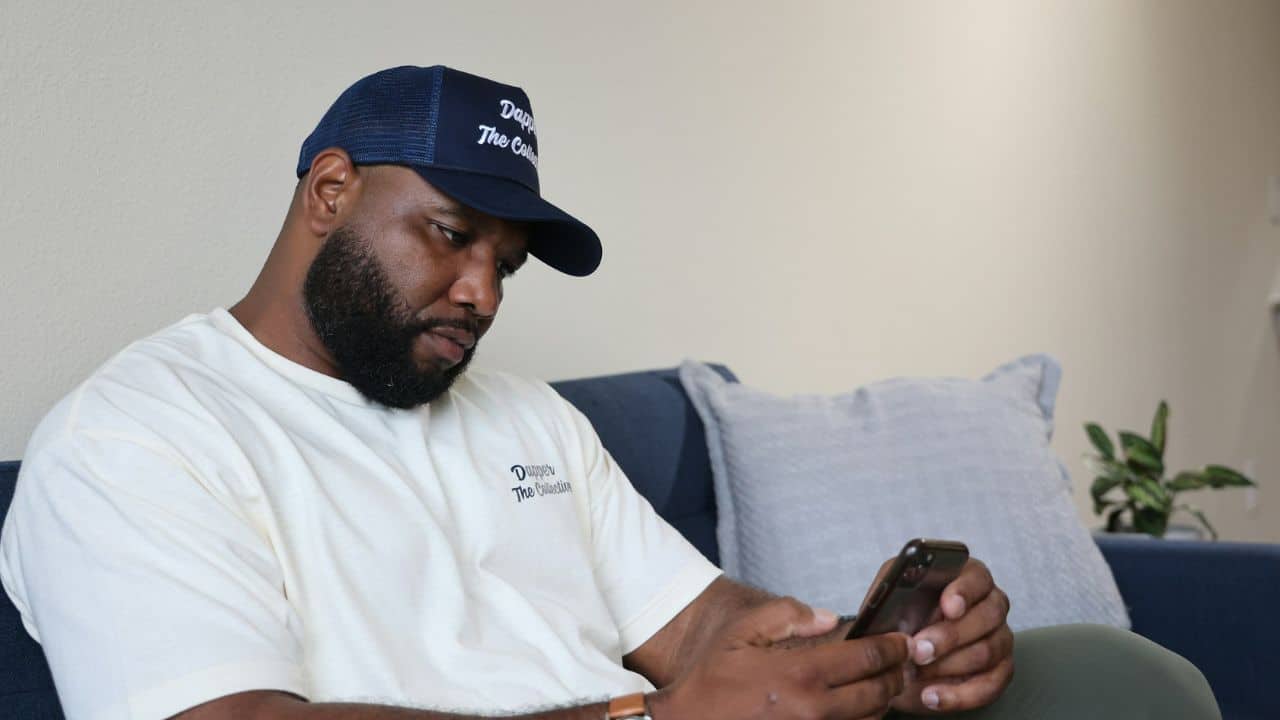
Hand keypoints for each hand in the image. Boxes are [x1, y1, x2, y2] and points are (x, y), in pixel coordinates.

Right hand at [652, 597, 910, 719]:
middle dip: (895, 674)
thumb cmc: (711, 679)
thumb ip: (786, 615)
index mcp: (801, 673)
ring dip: (882, 703)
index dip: (892, 646)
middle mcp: (814, 709)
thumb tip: (829, 618)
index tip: (902, 641)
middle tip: (901, 663)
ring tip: (882, 686)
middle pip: (878, 692)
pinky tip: (857, 711)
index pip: (867, 657)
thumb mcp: (740, 632)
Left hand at [890, 558, 1013, 713]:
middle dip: (950, 636)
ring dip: (949, 665)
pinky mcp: (1000, 671)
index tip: (949, 607)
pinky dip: (959, 695)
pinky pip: (990, 685)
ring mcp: (1000, 637)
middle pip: (987, 616)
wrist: (899, 657)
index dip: (965, 592)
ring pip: (987, 651)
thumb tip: (897, 587)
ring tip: (917, 672)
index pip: (977, 577)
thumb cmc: (899, 618)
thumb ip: (896, 587)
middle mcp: (991, 604)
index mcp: (967, 577)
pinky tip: (933, 696)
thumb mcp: (891, 596)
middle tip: (920, 649)